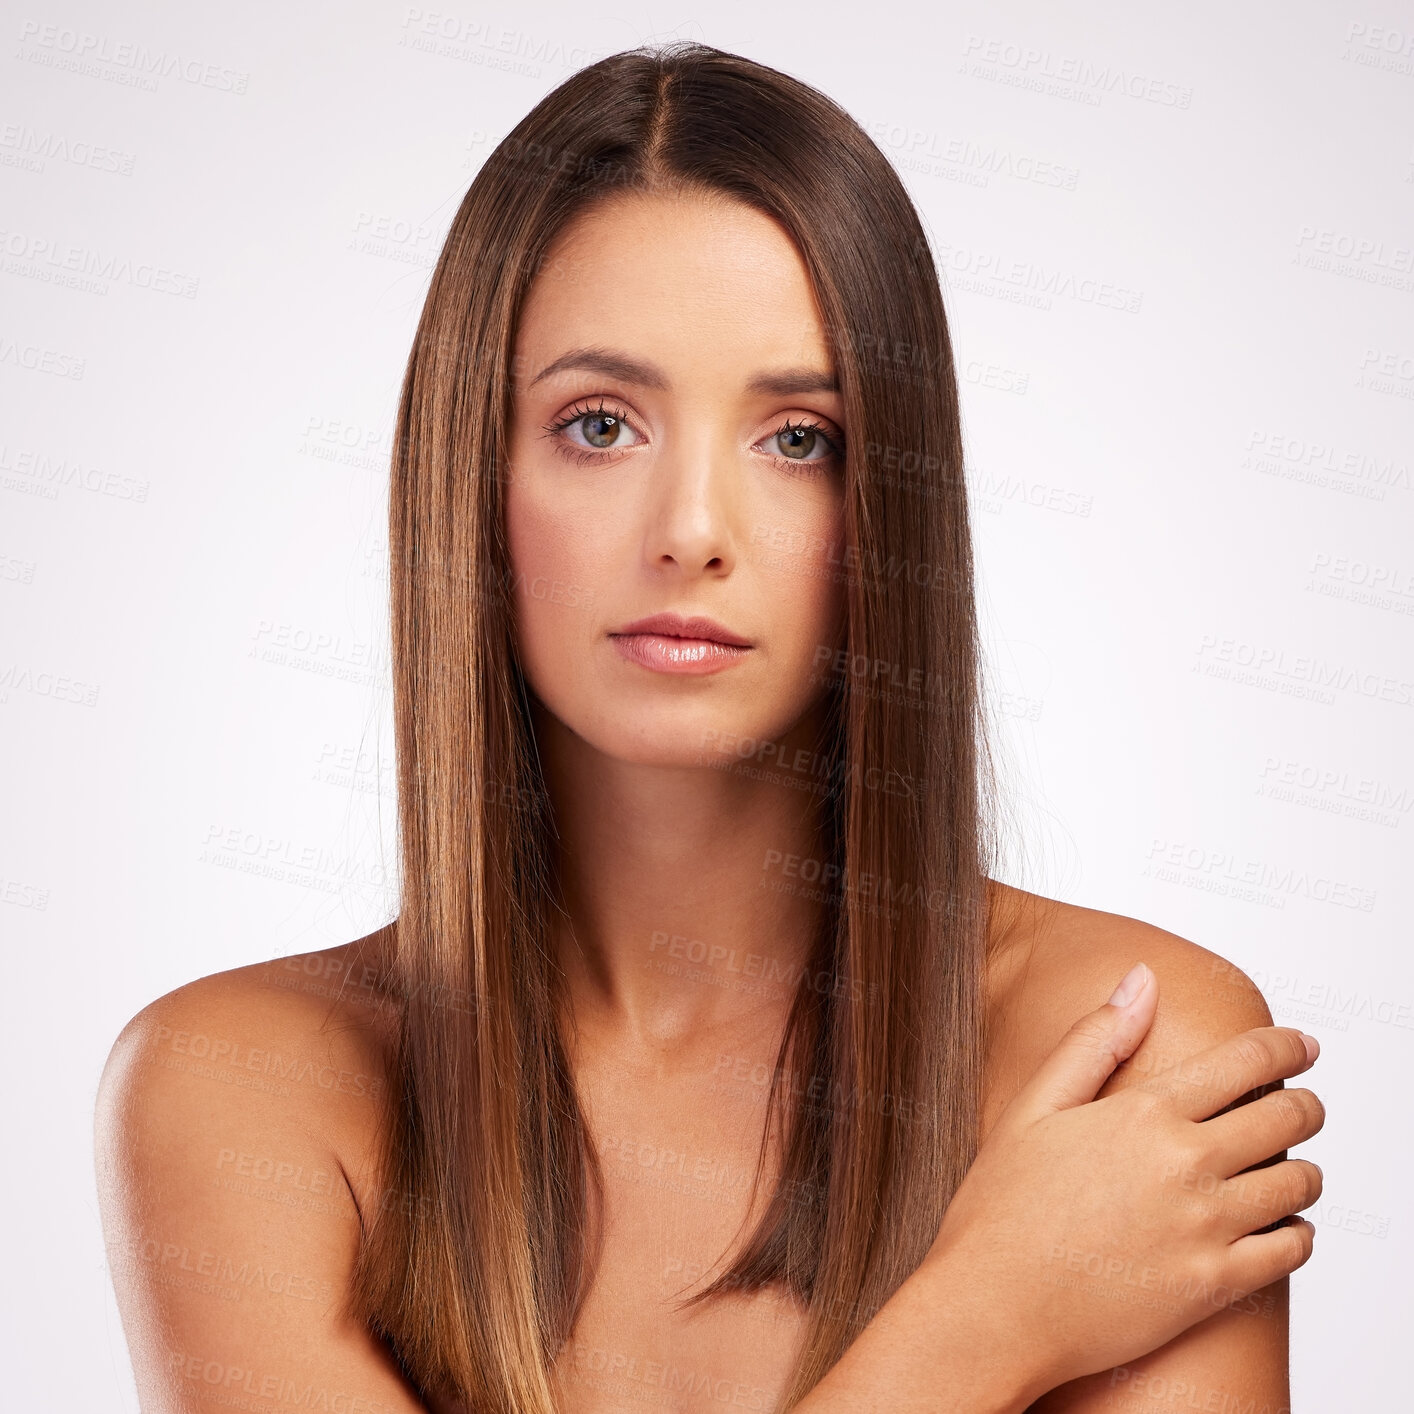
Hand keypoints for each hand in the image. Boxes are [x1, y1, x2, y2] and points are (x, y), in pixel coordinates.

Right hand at [922, 962, 1323, 1402]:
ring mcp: (1205, 1228)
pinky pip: (1291, 1251)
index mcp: (1144, 1114)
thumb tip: (1141, 980)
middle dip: (1305, 1104)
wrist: (992, 1310)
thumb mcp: (1034, 1106)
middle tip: (1303, 1104)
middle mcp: (1186, 1165)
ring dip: (1304, 1168)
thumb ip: (1094, 1040)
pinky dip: (1300, 1232)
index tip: (1301, 1044)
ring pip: (1297, 1184)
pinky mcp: (1214, 1287)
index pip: (1245, 1062)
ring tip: (1289, 1167)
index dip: (1285, 1046)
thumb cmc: (1000, 1209)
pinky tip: (1281, 1227)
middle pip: (1286, 1118)